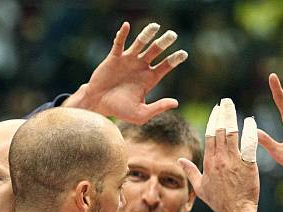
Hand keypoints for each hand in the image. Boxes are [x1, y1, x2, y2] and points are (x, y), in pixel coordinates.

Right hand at [64, 22, 186, 123]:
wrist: (98, 105)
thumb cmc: (119, 111)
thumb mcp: (141, 114)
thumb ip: (158, 108)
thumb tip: (176, 103)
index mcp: (149, 79)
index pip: (165, 66)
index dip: (174, 59)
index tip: (183, 54)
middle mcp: (140, 67)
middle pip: (156, 50)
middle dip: (164, 42)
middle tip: (173, 35)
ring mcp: (128, 61)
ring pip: (140, 43)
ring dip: (147, 34)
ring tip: (155, 26)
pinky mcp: (114, 58)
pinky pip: (119, 43)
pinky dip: (122, 34)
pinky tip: (126, 26)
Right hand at [178, 107, 258, 211]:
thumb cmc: (218, 201)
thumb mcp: (200, 187)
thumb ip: (190, 171)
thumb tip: (179, 160)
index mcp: (209, 163)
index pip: (210, 135)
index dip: (213, 120)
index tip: (216, 110)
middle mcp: (221, 160)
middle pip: (221, 131)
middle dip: (223, 113)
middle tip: (225, 101)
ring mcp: (235, 162)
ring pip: (233, 134)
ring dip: (232, 117)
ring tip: (233, 106)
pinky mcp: (249, 165)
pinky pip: (249, 144)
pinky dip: (250, 131)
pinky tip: (250, 122)